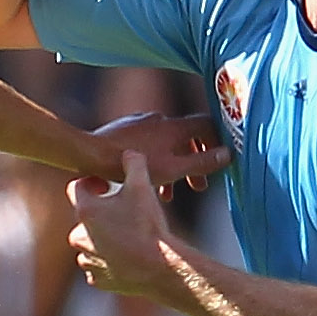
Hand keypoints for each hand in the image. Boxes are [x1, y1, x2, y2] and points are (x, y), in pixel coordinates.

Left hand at [67, 152, 184, 301]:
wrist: (161, 267)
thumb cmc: (149, 225)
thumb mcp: (143, 187)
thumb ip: (134, 163)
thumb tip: (128, 152)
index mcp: (85, 211)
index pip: (76, 187)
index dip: (92, 183)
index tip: (107, 185)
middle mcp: (78, 236)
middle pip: (84, 217)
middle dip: (100, 212)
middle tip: (123, 212)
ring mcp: (87, 260)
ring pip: (90, 244)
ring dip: (104, 238)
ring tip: (128, 235)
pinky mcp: (98, 279)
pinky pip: (98, 268)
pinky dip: (110, 262)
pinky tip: (127, 257)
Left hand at [84, 110, 229, 191]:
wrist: (87, 155)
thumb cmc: (130, 166)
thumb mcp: (172, 170)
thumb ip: (202, 163)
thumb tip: (229, 155)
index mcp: (174, 126)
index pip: (206, 125)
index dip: (217, 142)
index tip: (218, 162)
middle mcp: (158, 119)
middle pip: (185, 138)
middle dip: (192, 164)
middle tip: (195, 187)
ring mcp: (138, 123)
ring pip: (164, 144)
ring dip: (170, 167)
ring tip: (166, 195)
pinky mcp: (121, 130)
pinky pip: (145, 145)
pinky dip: (151, 162)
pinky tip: (142, 182)